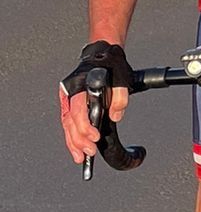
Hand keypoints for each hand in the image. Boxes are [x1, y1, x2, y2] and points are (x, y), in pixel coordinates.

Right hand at [59, 41, 133, 165]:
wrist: (103, 54)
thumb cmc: (111, 66)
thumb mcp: (122, 80)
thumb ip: (120, 98)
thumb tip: (116, 116)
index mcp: (81, 86)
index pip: (79, 111)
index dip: (85, 127)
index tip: (95, 137)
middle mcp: (71, 92)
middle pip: (70, 121)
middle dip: (79, 140)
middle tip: (90, 152)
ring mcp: (68, 98)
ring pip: (66, 124)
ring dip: (73, 142)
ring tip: (80, 157)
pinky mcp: (70, 103)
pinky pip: (68, 122)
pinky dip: (71, 136)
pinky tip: (76, 147)